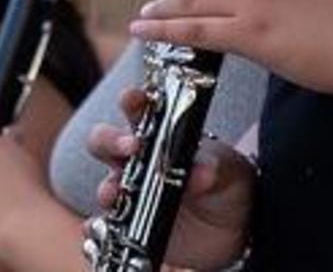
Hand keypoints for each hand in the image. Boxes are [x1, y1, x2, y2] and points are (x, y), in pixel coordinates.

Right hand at [86, 87, 253, 269]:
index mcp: (162, 135)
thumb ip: (215, 169)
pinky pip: (105, 226)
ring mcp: (132, 194)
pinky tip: (101, 230)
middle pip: (105, 142)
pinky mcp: (130, 226)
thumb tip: (200, 173)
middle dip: (109, 140)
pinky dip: (98, 228)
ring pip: (104, 185)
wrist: (234, 233)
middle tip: (130, 147)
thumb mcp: (231, 173)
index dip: (131, 101)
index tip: (133, 99)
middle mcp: (139, 161)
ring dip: (106, 188)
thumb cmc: (229, 187)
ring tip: (115, 194)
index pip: (140, 110)